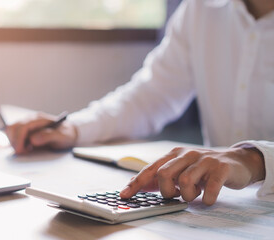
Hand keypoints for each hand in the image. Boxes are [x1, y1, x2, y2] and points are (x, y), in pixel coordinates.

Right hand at [6, 112, 77, 153]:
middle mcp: (31, 119)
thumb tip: (33, 139)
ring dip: (14, 141)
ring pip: (11, 130)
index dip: (19, 139)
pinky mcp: (25, 130)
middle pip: (13, 128)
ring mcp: (27, 124)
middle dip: (15, 141)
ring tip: (26, 150)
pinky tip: (25, 148)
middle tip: (23, 152)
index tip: (21, 151)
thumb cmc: (66, 134)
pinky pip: (14, 134)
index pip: (22, 126)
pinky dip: (15, 142)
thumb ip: (49, 136)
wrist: (69, 133)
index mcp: (39, 119)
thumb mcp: (62, 136)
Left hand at [120, 146, 264, 204]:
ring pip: (185, 181)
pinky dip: (207, 199)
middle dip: (166, 191)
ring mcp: (204, 160)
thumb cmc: (203, 168)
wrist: (236, 161)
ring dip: (188, 196)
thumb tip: (137, 184)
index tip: (124, 194)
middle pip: (164, 174)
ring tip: (195, 195)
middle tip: (177, 195)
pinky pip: (210, 188)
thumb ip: (161, 176)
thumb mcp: (181, 169)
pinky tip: (208, 199)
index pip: (150, 169)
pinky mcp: (220, 168)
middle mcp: (187, 154)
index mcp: (174, 155)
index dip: (136, 182)